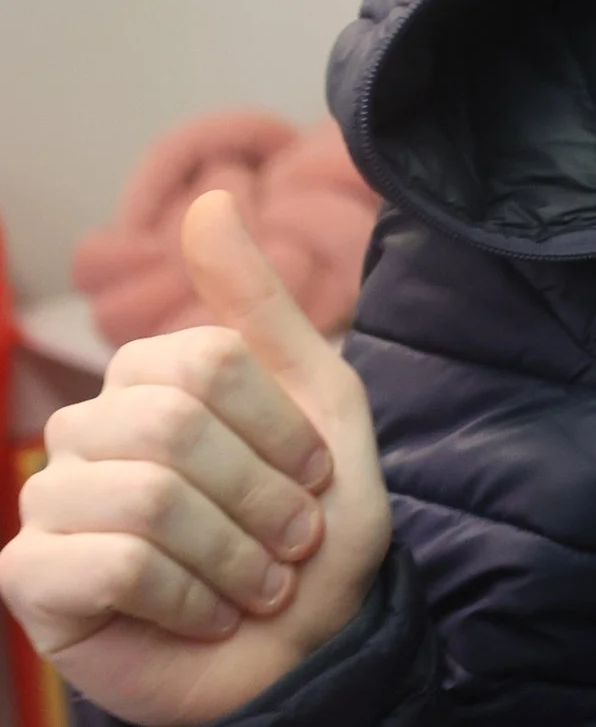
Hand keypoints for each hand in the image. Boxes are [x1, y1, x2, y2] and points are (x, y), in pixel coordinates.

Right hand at [0, 191, 391, 724]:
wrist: (312, 641)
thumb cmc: (316, 525)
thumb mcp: (319, 401)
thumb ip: (258, 303)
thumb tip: (208, 201)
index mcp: (149, 380)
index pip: (205, 359)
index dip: (279, 429)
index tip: (311, 477)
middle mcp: (86, 432)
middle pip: (174, 424)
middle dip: (260, 498)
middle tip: (288, 544)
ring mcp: (50, 505)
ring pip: (147, 496)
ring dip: (233, 554)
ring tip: (253, 584)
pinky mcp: (29, 583)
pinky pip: (108, 565)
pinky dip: (186, 598)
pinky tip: (203, 615)